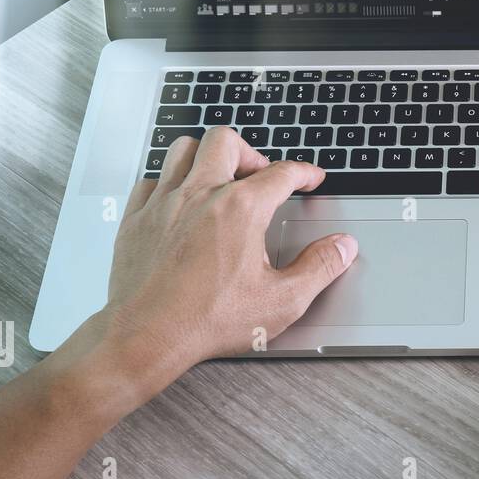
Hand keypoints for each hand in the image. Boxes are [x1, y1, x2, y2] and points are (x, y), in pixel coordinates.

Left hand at [98, 127, 356, 399]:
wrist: (146, 337)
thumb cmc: (207, 320)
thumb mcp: (282, 300)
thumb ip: (320, 267)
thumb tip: (342, 247)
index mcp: (241, 209)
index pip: (281, 173)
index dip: (304, 172)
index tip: (310, 177)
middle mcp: (201, 194)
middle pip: (226, 142)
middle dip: (250, 152)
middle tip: (260, 174)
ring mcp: (163, 203)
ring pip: (184, 149)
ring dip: (207, 156)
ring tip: (220, 175)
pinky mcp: (136, 219)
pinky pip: (151, 180)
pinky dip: (169, 182)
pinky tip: (179, 200)